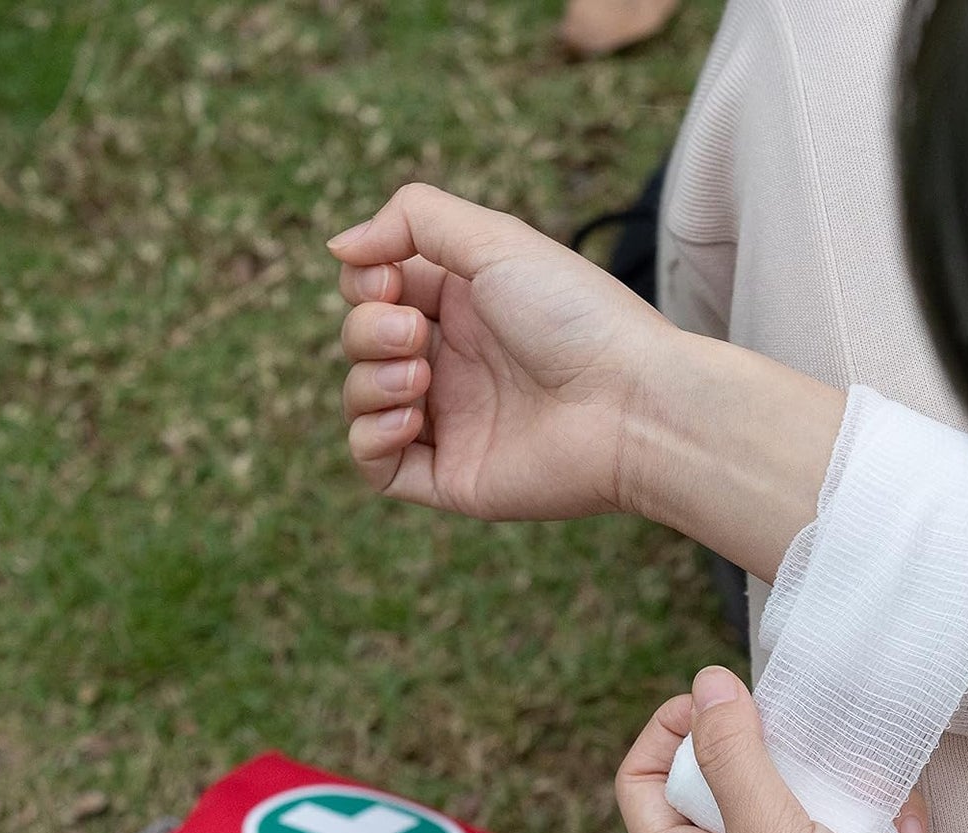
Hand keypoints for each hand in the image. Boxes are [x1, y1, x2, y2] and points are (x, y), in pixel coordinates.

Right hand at [327, 184, 676, 520]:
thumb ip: (412, 219)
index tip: (389, 280)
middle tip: (418, 335)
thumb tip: (338, 246)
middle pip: (361, 341)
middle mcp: (455, 362)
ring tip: (420, 375)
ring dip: (368, 380)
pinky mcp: (451, 478)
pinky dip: (370, 438)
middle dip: (368, 330)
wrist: (630, 405)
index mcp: (465, 305)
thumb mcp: (495, 239)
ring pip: (361, 400)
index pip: (377, 288)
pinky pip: (376, 466)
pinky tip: (408, 419)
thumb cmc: (576, 317)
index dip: (365, 280)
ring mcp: (451, 423)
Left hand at [616, 667, 956, 832]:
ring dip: (847, 786)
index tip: (717, 700)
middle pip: (726, 776)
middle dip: (775, 750)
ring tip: (876, 806)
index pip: (643, 782)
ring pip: (800, 791)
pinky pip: (852, 820)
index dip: (668, 731)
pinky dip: (883, 821)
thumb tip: (705, 683)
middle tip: (806, 736)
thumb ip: (735, 757)